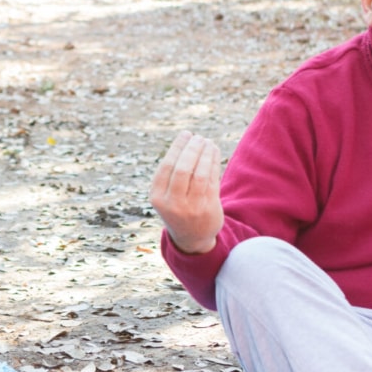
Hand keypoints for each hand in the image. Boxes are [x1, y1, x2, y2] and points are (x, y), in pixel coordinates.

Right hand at [149, 131, 223, 254]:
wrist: (191, 238)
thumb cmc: (177, 208)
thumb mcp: (166, 195)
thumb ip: (172, 173)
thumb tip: (188, 141)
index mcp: (157, 197)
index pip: (167, 166)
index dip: (177, 147)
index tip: (186, 134)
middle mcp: (172, 204)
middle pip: (183, 169)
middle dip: (192, 149)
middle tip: (198, 137)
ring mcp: (191, 208)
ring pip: (200, 174)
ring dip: (205, 154)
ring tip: (208, 142)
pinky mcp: (208, 209)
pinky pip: (212, 180)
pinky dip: (213, 163)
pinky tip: (214, 152)